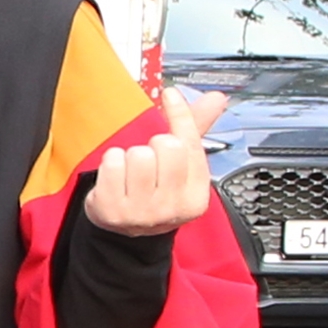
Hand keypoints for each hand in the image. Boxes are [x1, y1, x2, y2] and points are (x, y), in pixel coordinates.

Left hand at [88, 86, 225, 235]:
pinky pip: (112, 164)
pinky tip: (114, 179)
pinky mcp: (112, 211)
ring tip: (131, 173)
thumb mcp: (180, 170)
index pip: (190, 145)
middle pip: (165, 146)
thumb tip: (216, 99)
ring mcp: (140, 212)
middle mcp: (171, 208)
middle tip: (149, 162)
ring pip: (138, 154)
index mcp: (195, 198)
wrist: (125, 233)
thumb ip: (195, 132)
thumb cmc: (155, 192)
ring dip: (130, 156)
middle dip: (153, 146)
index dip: (180, 115)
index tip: (170, 94)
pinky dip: (111, 164)